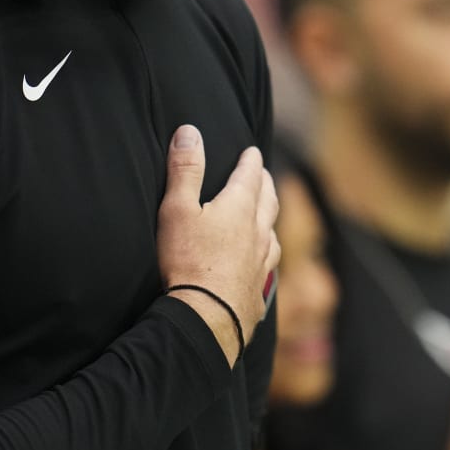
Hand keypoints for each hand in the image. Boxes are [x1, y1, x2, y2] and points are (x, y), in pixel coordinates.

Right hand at [157, 126, 279, 367]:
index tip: (252, 151)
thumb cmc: (186, 261)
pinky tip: (263, 263)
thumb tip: (190, 131)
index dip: (250, 161)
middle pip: (267, 202)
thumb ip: (185, 169)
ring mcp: (261, 263)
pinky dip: (267, 255)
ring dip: (269, 219)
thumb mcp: (177, 209)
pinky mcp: (258, 291)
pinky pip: (268, 266)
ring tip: (266, 215)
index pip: (249, 176)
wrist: (206, 318)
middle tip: (263, 175)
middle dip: (265, 185)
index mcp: (239, 209)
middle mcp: (257, 233)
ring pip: (272, 234)